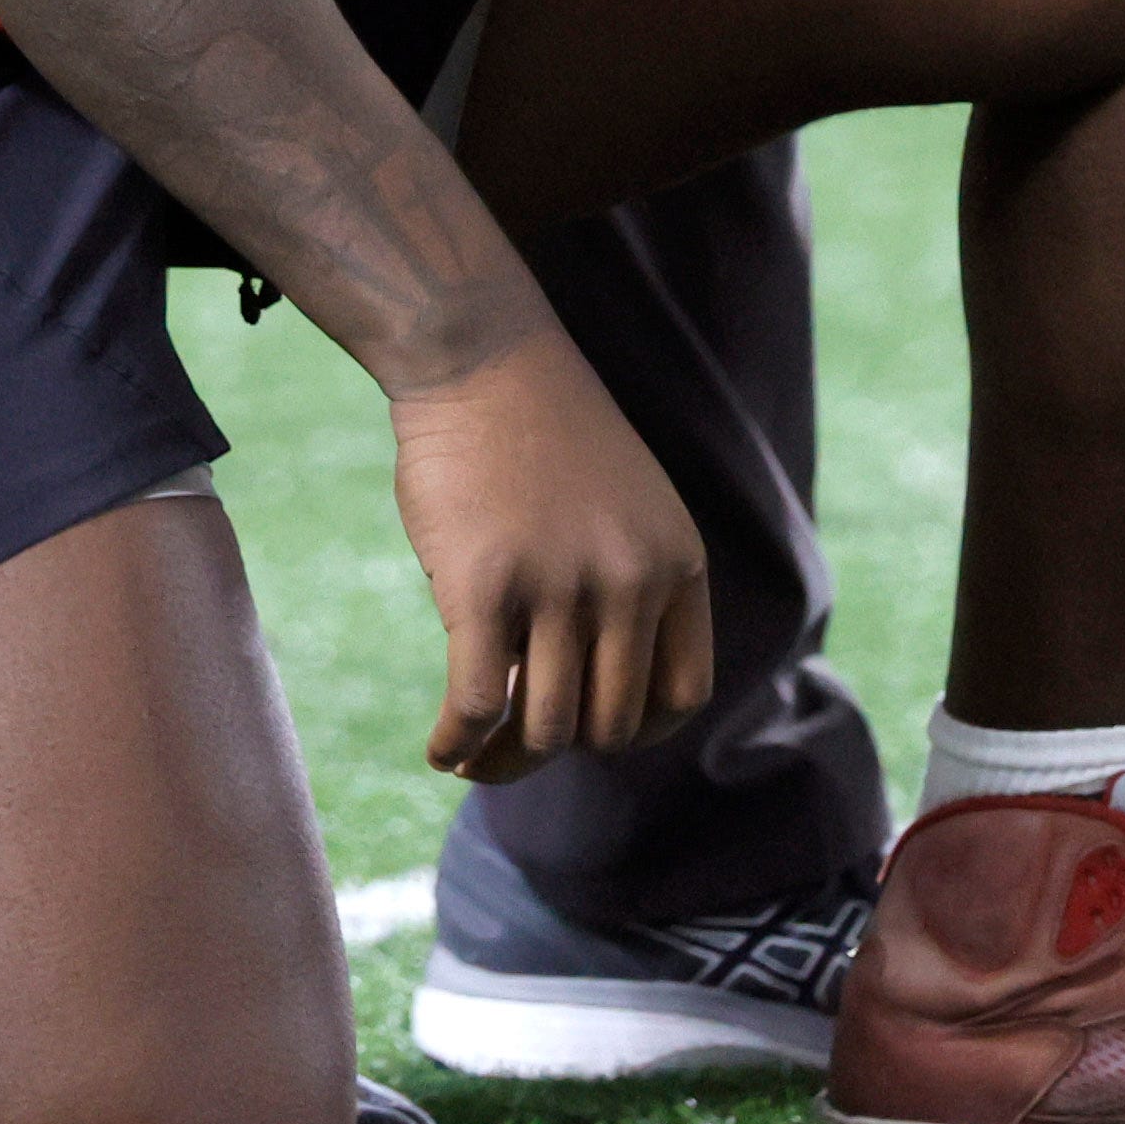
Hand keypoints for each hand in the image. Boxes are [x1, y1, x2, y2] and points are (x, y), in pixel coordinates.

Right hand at [386, 334, 713, 780]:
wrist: (482, 360)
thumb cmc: (542, 438)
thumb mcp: (627, 509)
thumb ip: (630, 592)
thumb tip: (593, 709)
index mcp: (676, 562)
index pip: (682, 696)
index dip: (634, 731)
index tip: (588, 727)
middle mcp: (630, 579)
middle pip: (608, 726)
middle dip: (558, 750)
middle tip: (513, 743)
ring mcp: (559, 584)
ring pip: (543, 730)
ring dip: (502, 763)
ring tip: (471, 758)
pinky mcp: (484, 586)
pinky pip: (477, 706)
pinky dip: (458, 744)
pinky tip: (442, 748)